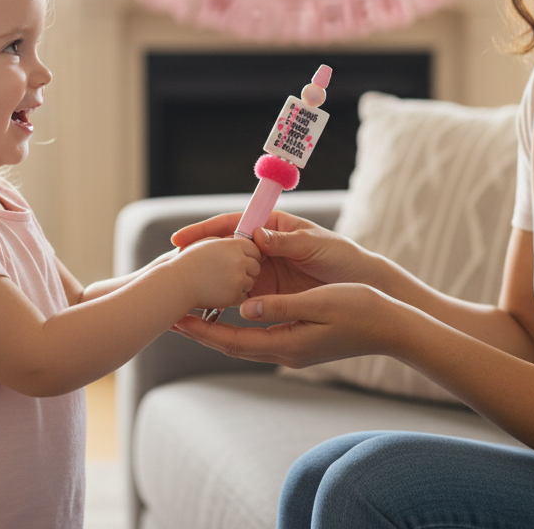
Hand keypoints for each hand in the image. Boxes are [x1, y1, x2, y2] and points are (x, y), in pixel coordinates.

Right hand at [169, 236, 260, 310]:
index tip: (242, 259)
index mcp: (233, 245)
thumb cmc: (189, 262)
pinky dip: (234, 296)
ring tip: (221, 282)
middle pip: (256, 266)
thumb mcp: (208, 243)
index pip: (254, 248)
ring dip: (241, 284)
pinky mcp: (234, 296)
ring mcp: (238, 279)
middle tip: (230, 273)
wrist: (176, 284)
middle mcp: (238, 260)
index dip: (249, 254)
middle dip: (247, 269)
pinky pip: (243, 296)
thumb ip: (229, 242)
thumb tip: (246, 244)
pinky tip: (220, 292)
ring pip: (251, 282)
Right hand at [172, 211, 381, 297]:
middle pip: (224, 250)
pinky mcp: (270, 295)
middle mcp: (264, 249)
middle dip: (198, 257)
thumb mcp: (315, 245)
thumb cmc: (341, 255)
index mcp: (273, 227)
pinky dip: (224, 301)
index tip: (182, 239)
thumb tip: (256, 236)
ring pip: (228, 275)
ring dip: (207, 281)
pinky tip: (207, 309)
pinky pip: (241, 295)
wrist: (361, 282)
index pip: (232, 225)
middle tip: (172, 266)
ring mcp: (265, 273)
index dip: (206, 231)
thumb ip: (286, 242)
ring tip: (182, 290)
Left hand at [173, 283, 404, 368]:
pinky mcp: (301, 341)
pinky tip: (233, 310)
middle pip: (232, 344)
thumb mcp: (319, 303)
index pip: (233, 341)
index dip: (202, 331)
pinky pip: (260, 334)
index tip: (175, 320)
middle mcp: (285, 351)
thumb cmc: (360, 309)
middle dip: (202, 331)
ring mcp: (294, 348)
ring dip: (218, 328)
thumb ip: (281, 306)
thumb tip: (245, 309)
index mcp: (287, 344)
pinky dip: (240, 324)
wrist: (391, 326)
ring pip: (245, 340)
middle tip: (172, 317)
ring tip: (194, 312)